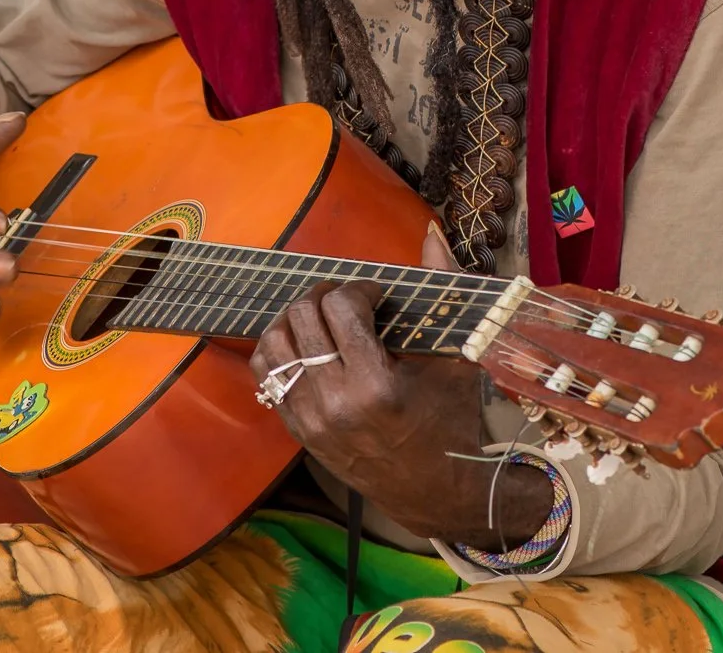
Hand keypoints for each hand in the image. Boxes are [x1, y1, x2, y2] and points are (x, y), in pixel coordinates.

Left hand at [249, 227, 549, 549]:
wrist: (437, 489)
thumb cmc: (454, 419)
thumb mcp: (457, 356)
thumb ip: (443, 288)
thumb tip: (431, 232)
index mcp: (376, 385)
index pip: (339, 307)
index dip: (359, 288)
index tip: (377, 295)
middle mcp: (335, 404)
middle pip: (302, 317)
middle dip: (324, 296)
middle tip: (349, 301)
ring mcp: (310, 420)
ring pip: (273, 344)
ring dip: (296, 319)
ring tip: (323, 320)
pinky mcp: (298, 430)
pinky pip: (266, 375)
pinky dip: (280, 349)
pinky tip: (307, 345)